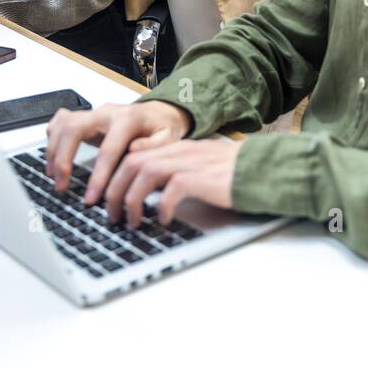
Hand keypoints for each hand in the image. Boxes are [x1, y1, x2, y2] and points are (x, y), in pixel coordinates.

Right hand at [45, 99, 192, 196]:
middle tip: (61, 185)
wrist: (159, 112)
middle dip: (63, 159)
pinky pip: (61, 121)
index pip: (107, 149)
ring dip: (53, 150)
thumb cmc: (163, 127)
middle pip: (74, 129)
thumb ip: (155, 144)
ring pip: (63, 124)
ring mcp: (93, 113)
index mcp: (127, 119)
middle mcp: (106, 112)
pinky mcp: (85, 116)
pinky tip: (51, 156)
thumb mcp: (170, 136)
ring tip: (54, 176)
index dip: (98, 176)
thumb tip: (134, 151)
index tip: (91, 197)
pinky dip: (53, 138)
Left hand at [101, 137, 240, 227]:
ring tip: (132, 220)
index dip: (115, 176)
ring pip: (144, 173)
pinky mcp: (200, 178)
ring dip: (132, 199)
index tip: (108, 197)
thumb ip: (172, 170)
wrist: (260, 169)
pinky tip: (162, 220)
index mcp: (175, 147)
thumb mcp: (195, 166)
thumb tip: (147, 189)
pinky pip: (170, 190)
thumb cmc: (231, 172)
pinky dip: (161, 206)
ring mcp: (188, 162)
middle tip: (111, 214)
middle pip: (132, 163)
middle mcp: (178, 151)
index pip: (134, 154)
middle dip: (115, 190)